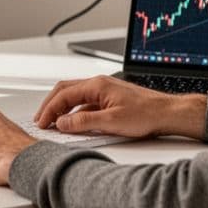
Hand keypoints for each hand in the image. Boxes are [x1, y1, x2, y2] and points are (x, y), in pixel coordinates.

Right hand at [33, 75, 207, 139]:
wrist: (167, 113)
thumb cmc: (146, 114)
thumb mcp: (111, 122)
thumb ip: (83, 123)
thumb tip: (62, 124)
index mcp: (96, 85)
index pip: (63, 94)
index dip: (49, 109)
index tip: (42, 123)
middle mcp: (98, 84)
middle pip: (65, 90)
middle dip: (50, 105)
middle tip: (41, 120)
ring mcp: (104, 90)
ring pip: (74, 96)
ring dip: (61, 108)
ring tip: (53, 123)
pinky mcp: (109, 99)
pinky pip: (85, 103)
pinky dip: (74, 112)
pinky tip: (73, 124)